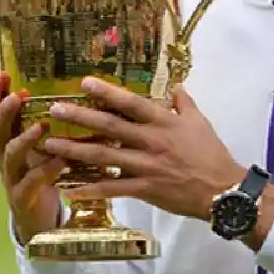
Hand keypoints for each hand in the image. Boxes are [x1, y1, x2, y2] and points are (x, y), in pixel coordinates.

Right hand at [0, 72, 65, 245]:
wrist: (39, 219)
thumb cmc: (43, 174)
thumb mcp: (43, 146)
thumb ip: (50, 122)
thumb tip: (73, 91)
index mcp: (9, 138)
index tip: (1, 74)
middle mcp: (5, 155)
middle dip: (5, 112)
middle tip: (17, 96)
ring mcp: (11, 177)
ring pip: (10, 155)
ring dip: (25, 139)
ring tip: (42, 127)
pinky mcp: (22, 197)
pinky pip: (30, 182)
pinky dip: (45, 171)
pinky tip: (60, 162)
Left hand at [41, 76, 245, 220]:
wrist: (223, 191)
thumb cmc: (212, 154)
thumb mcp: (200, 122)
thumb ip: (184, 103)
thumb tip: (176, 86)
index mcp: (164, 122)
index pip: (131, 103)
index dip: (107, 92)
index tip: (84, 83)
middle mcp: (151, 141)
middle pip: (110, 126)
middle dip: (81, 116)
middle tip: (55, 109)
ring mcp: (146, 166)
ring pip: (104, 156)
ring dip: (75, 150)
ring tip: (51, 144)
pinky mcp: (145, 189)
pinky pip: (113, 189)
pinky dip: (91, 189)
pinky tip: (69, 189)